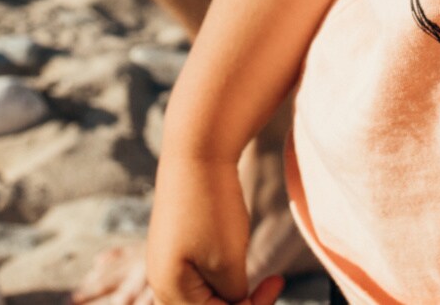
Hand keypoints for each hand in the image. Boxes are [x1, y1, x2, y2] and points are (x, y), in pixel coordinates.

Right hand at [146, 152, 285, 304]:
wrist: (197, 151)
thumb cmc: (213, 207)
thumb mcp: (229, 263)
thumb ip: (232, 297)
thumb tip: (235, 304)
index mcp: (170, 289)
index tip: (278, 281)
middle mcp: (162, 281)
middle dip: (241, 303)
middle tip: (272, 282)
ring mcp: (167, 262)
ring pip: (205, 296)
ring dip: (232, 291)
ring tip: (254, 268)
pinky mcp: (176, 245)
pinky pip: (200, 276)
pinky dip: (222, 274)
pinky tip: (235, 252)